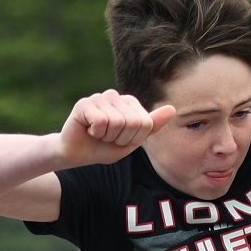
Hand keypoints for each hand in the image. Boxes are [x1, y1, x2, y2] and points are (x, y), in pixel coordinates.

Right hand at [57, 91, 175, 167]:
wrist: (78, 155)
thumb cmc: (105, 147)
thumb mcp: (133, 141)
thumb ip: (151, 125)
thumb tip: (172, 108)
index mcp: (129, 103)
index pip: (145, 123)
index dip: (134, 139)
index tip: (121, 139)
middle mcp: (115, 96)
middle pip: (133, 122)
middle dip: (121, 139)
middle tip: (108, 138)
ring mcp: (99, 98)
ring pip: (117, 122)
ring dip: (108, 136)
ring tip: (98, 134)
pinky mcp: (84, 103)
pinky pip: (101, 120)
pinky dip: (96, 132)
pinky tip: (88, 129)